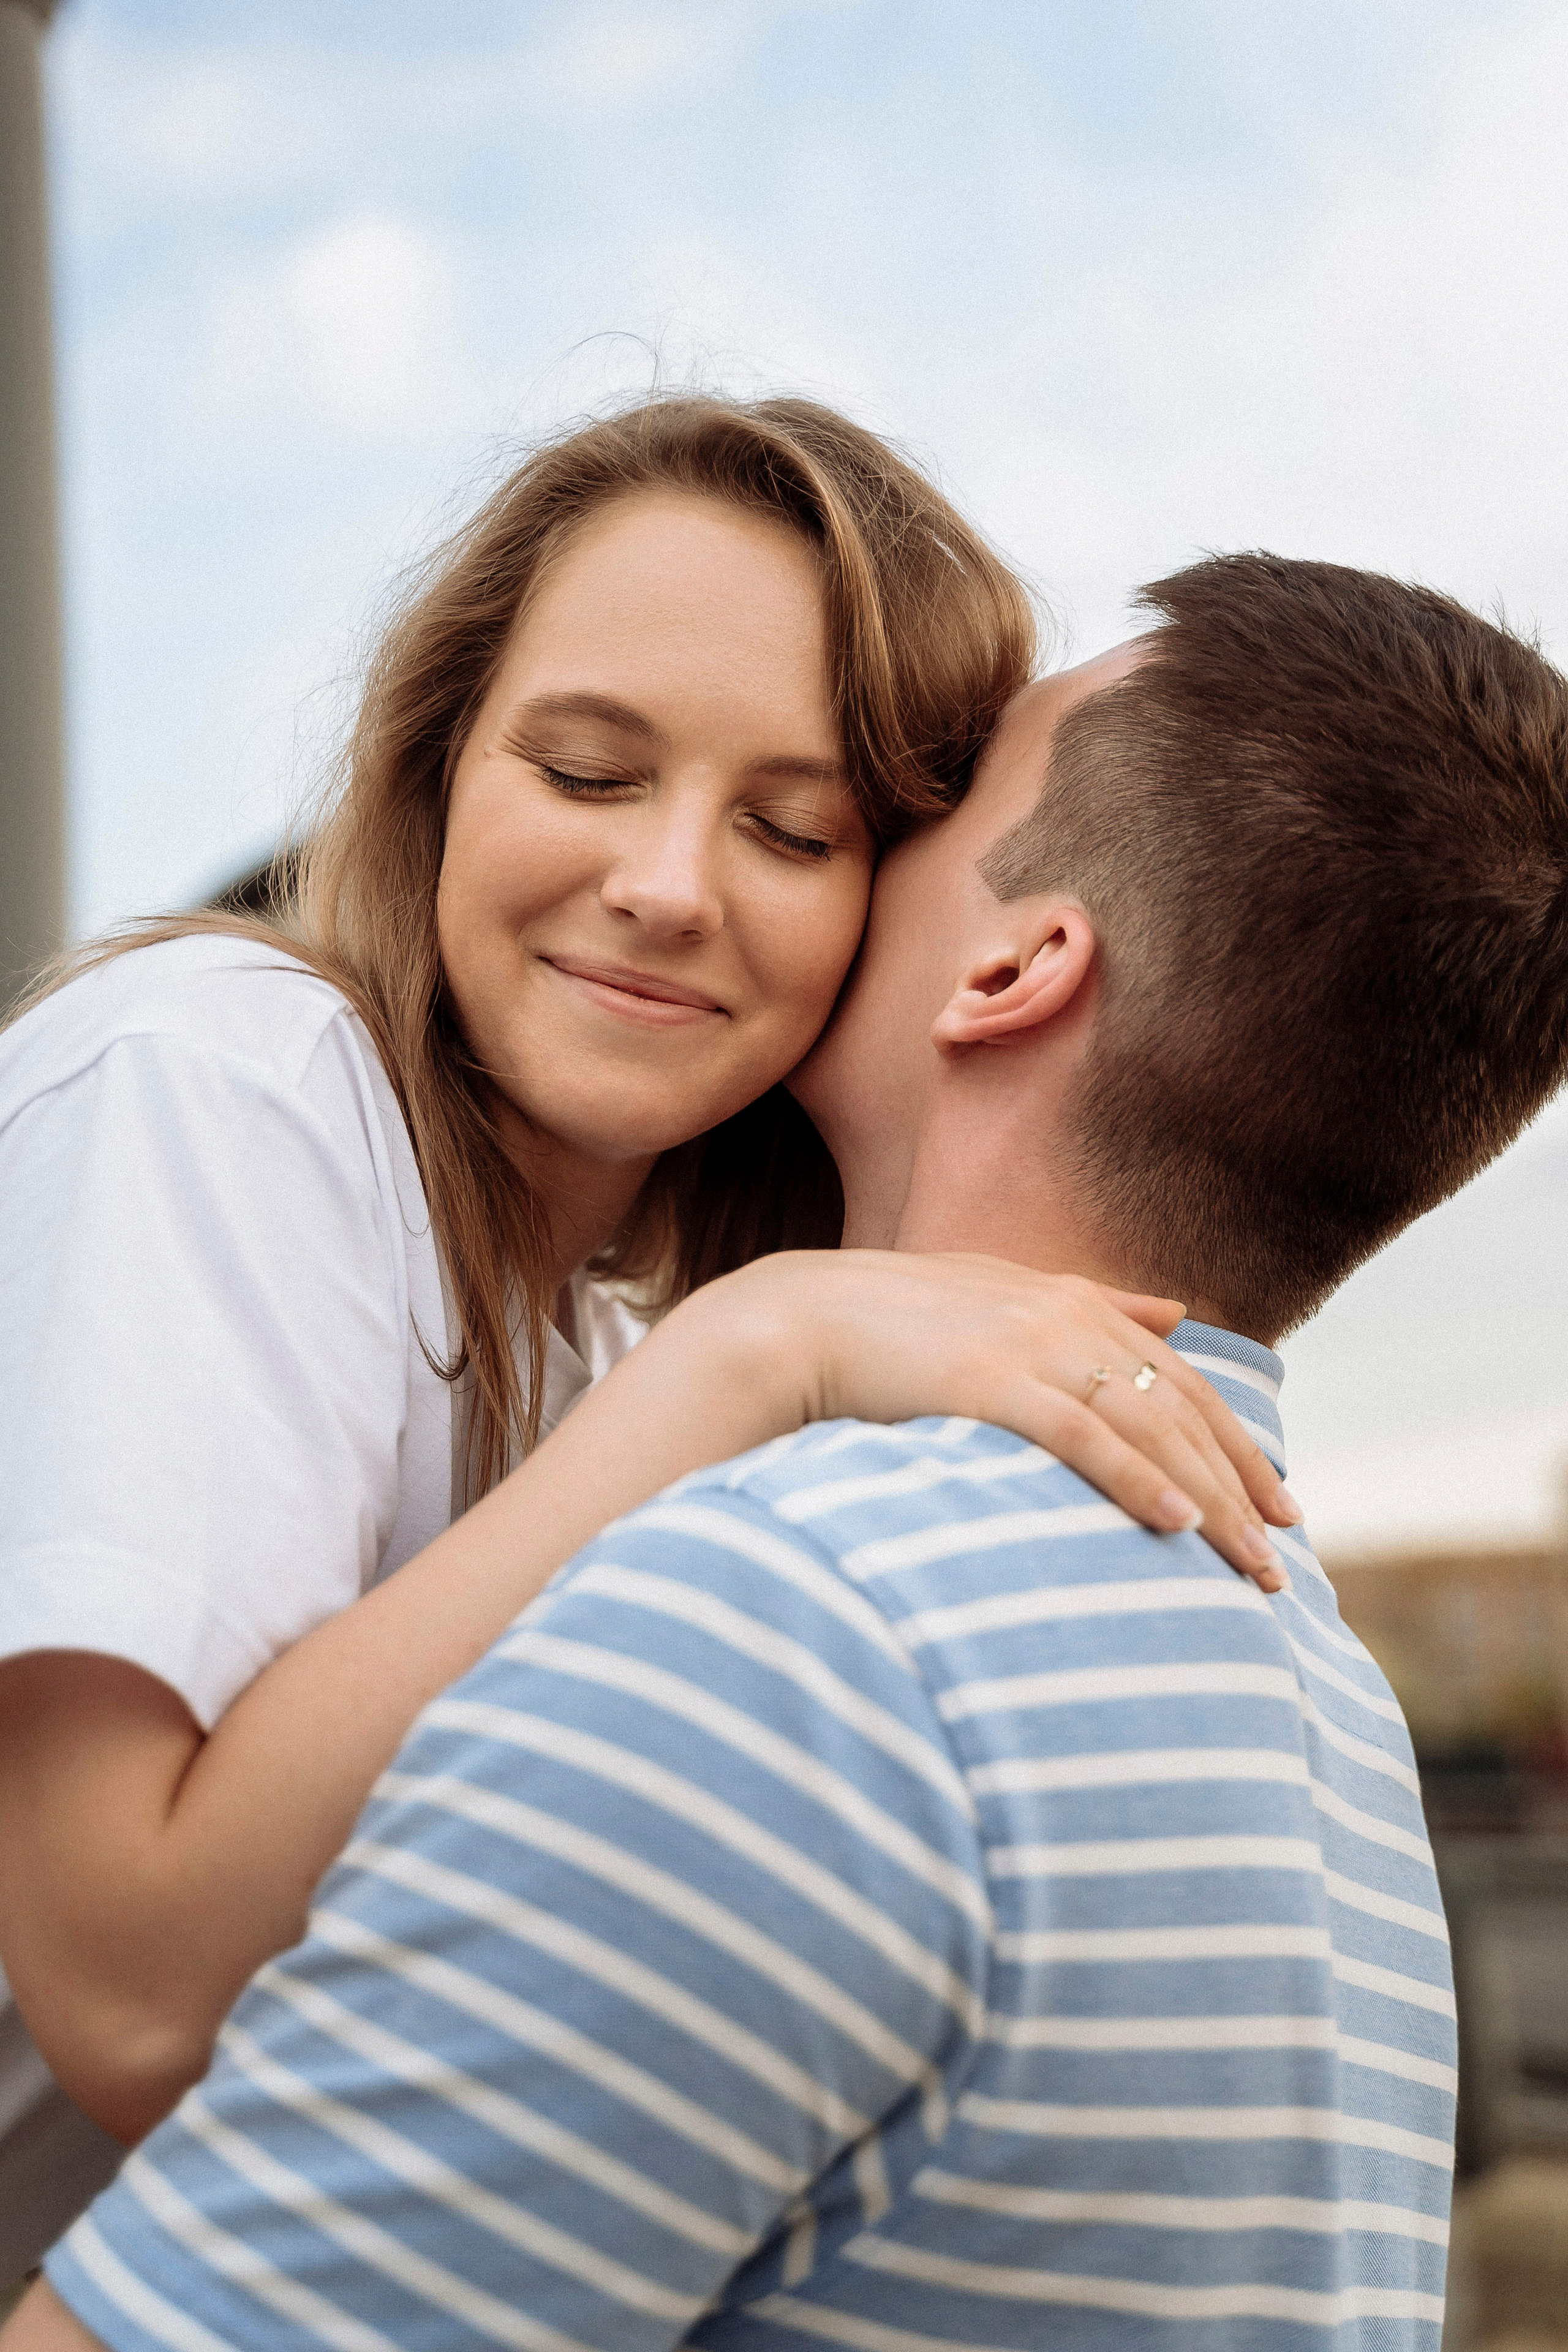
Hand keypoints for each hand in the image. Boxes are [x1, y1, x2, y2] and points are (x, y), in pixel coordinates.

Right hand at [698, 1251, 1295, 1587]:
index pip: (1185, 1385)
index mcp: (1076, 1303)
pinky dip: (1137, 1481)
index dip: (1240, 1448)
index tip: (1283, 1507)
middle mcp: (1069, 1319)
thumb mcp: (1003, 1293)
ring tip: (1250, 1568)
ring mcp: (1033, 1349)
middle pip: (1182, 1415)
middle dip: (1242, 1491)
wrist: (799, 1321)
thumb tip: (1175, 1310)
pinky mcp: (992, 1384)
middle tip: (1280, 1563)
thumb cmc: (894, 1319)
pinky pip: (1084, 1439)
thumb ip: (1094, 1302)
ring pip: (1150, 1433)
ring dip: (1211, 1504)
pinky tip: (1177, 1526)